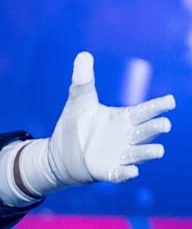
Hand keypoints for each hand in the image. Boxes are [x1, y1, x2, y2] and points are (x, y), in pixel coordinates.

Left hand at [36, 52, 174, 188]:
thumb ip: (83, 80)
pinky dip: (126, 173)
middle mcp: (126, 137)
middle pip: (146, 132)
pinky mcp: (107, 171)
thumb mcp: (79, 101)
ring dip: (148, 153)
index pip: (145, 111)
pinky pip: (120, 173)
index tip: (170, 101)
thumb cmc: (75, 125)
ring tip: (158, 151)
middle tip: (164, 123)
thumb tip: (83, 54)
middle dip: (155, 128)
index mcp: (123, 119)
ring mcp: (119, 155)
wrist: (58, 153)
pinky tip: (133, 172)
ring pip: (139, 154)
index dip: (157, 106)